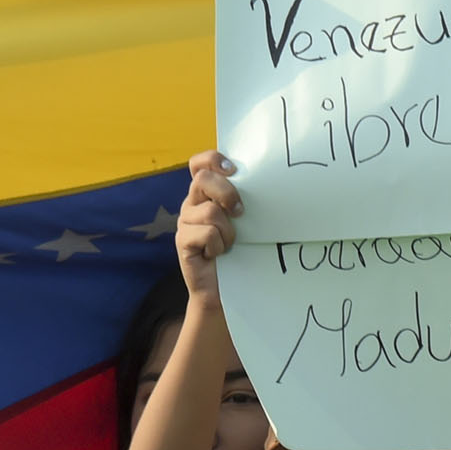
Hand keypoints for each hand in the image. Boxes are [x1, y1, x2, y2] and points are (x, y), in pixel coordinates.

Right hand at [176, 150, 241, 307]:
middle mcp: (193, 203)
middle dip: (228, 194)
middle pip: (204, 179)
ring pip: (210, 211)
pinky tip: (217, 255)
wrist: (226, 289)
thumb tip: (267, 182)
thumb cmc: (240, 252)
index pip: (200, 163)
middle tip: (241, 213)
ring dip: (228, 231)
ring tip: (229, 244)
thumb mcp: (245, 220)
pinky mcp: (182, 241)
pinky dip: (218, 245)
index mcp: (207, 193)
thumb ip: (243, 199)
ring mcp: (185, 221)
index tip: (234, 170)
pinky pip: (206, 233)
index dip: (214, 159)